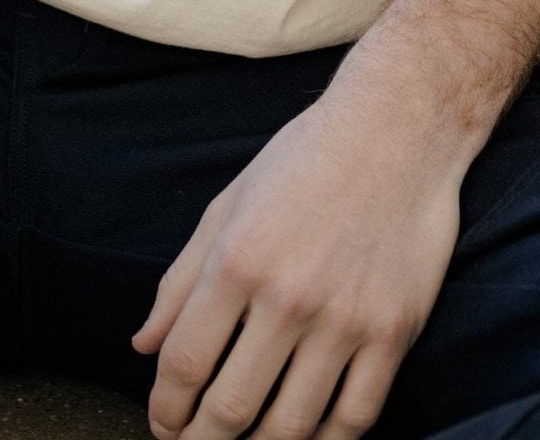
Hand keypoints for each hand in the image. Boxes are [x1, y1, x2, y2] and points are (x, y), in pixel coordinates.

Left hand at [132, 81, 463, 437]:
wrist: (396, 130)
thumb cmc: (303, 160)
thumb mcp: (227, 205)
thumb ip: (180, 280)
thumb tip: (143, 345)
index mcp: (237, 260)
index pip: (184, 364)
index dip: (166, 410)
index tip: (162, 423)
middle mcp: (287, 296)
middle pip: (232, 407)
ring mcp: (344, 319)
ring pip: (292, 427)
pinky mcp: (393, 333)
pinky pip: (355, 418)